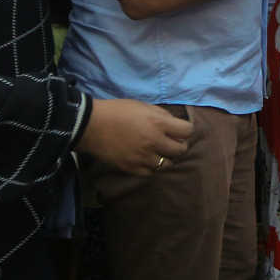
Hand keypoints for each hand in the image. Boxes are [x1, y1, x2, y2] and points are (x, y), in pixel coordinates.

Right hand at [76, 99, 192, 175]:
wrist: (91, 125)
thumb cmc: (118, 111)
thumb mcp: (144, 106)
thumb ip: (162, 116)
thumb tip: (174, 125)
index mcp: (159, 123)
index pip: (187, 131)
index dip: (185, 130)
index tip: (180, 130)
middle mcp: (154, 142)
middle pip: (181, 150)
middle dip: (179, 145)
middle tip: (172, 143)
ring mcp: (143, 157)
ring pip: (167, 164)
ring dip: (166, 158)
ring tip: (159, 152)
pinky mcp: (131, 168)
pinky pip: (150, 173)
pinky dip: (151, 167)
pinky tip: (147, 160)